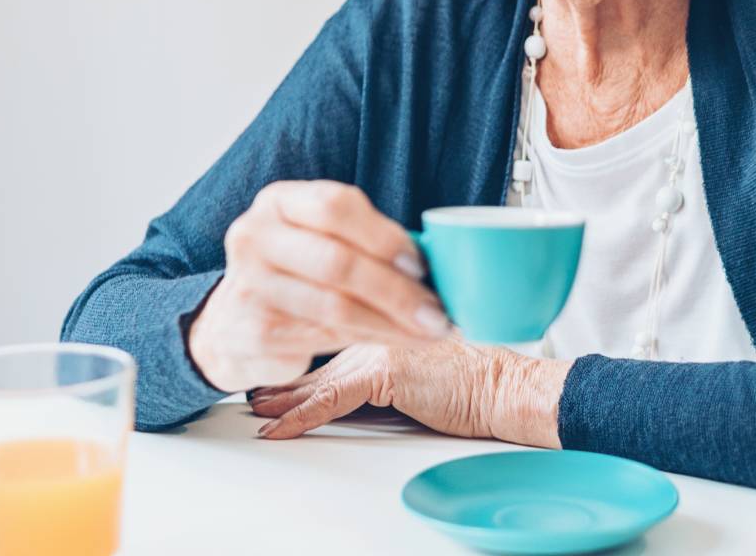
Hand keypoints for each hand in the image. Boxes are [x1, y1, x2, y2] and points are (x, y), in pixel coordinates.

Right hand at [186, 181, 448, 392]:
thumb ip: (364, 239)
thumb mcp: (318, 238)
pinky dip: (371, 340)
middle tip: (437, 311)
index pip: (335, 206)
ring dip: (392, 323)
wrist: (230, 323)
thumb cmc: (295, 271)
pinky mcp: (254, 334)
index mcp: (277, 202)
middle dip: (396, 290)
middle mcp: (254, 237)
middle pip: (337, 262)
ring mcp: (249, 286)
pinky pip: (326, 338)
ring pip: (336, 307)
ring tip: (429, 330)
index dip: (384, 236)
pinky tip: (398, 341)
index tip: (422, 264)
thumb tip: (435, 258)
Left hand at [248, 339, 570, 446]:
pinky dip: (300, 417)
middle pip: (316, 362)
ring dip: (281, 400)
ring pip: (315, 378)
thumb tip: (361, 387)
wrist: (504, 386)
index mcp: (383, 327)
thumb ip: (391, 368)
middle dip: (281, 380)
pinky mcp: (382, 370)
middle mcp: (374, 331)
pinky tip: (279, 429)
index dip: (300, 362)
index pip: (331, 344)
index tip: (274, 375)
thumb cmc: (477, 382)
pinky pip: (329, 400)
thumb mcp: (424, 370)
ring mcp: (376, 347)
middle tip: (251, 395)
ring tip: (256, 414)